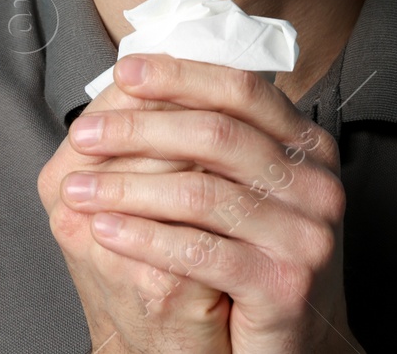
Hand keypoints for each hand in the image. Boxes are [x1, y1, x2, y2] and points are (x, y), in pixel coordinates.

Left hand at [63, 54, 363, 353]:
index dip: (180, 75)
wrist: (294, 346)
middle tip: (84, 133)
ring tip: (79, 189)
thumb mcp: (253, 188)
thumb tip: (142, 83)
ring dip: (127, 188)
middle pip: (217, 135)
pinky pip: (200, 251)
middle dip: (140, 129)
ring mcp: (307, 235)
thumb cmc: (259, 259)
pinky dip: (143, 237)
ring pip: (201, 193)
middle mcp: (317, 184)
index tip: (124, 71)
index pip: (242, 90)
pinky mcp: (284, 284)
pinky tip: (105, 229)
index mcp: (309, 147)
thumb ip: (219, 138)